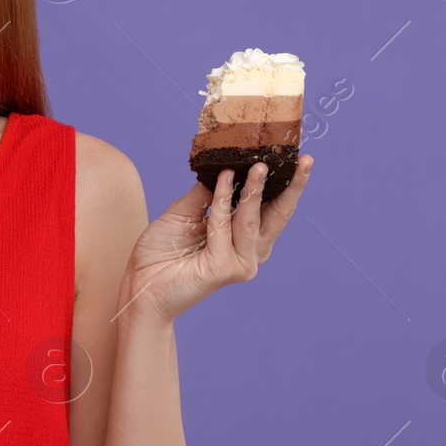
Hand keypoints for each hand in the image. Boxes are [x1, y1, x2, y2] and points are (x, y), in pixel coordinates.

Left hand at [121, 154, 313, 322]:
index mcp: (244, 239)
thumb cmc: (162, 252)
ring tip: (259, 165)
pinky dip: (222, 200)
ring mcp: (239, 262)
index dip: (285, 186)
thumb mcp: (185, 213)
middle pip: (277, 216)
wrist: (141, 284)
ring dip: (254, 190)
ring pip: (250, 218)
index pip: (271, 209)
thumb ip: (206, 195)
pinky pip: (223, 225)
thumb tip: (224, 167)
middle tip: (304, 161)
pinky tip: (223, 178)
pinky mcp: (225, 268)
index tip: (299, 160)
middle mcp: (248, 252)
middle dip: (291, 187)